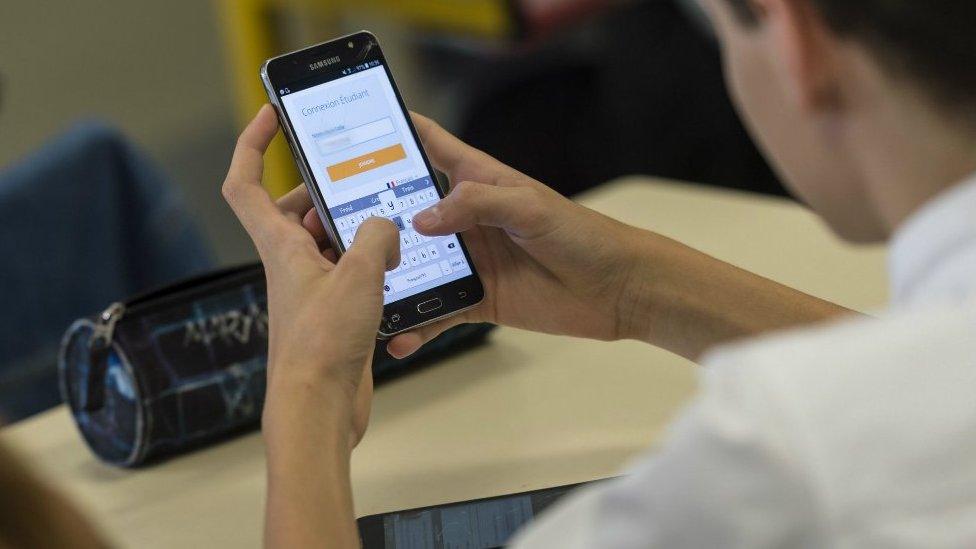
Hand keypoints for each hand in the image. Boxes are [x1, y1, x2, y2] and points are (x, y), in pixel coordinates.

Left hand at [222, 105, 399, 447]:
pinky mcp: (332, 313)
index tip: (273, 116)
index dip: (252, 144)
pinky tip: (400, 268)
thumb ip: (375, 236)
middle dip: (325, 191)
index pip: (245, 183)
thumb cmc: (323, 345)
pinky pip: (349, 273)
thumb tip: (384, 227)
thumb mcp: (359, 275)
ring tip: (390, 224)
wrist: (318, 408)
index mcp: (280, 246)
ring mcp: (311, 289)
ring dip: (356, 229)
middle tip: (359, 182)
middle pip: (294, 209)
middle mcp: (290, 264)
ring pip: (327, 241)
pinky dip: (370, 264)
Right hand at [282, 113, 650, 357]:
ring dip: (385, 274)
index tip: (351, 125)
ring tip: (350, 284)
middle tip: (324, 220)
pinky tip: (396, 338)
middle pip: (405, 209)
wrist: (617, 290)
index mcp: (478, 180)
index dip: (393, 131)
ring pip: (413, 263)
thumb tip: (420, 220)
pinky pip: (437, 310)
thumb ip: (476, 204)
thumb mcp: (529, 208)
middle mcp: (465, 218)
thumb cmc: (582, 235)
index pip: (428, 145)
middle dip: (368, 212)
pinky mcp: (477, 298)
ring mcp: (469, 259)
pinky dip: (416, 324)